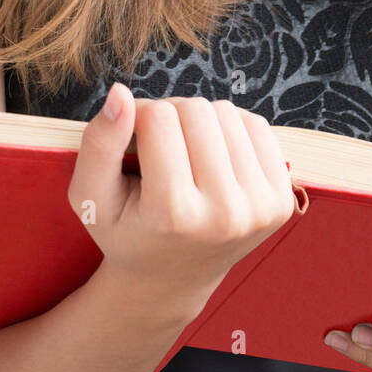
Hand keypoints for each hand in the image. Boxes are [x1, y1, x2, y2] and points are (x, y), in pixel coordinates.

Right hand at [68, 85, 296, 310]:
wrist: (170, 279)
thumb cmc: (126, 231)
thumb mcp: (90, 197)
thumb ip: (99, 143)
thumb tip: (121, 93)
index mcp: (174, 216)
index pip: (159, 118)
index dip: (139, 117)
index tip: (133, 143)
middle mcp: (224, 214)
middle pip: (197, 110)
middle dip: (172, 116)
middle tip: (161, 148)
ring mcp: (259, 208)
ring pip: (227, 112)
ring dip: (201, 122)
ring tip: (186, 154)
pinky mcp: (281, 199)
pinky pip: (257, 126)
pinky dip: (230, 129)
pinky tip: (213, 157)